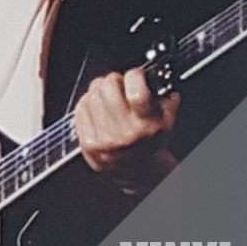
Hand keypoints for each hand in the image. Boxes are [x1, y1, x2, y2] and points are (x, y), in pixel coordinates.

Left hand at [74, 67, 179, 193]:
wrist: (136, 170)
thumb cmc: (150, 141)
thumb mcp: (166, 120)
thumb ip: (165, 97)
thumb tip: (158, 77)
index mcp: (146, 125)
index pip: (136, 93)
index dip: (135, 77)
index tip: (136, 75)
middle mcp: (124, 133)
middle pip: (108, 87)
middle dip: (114, 80)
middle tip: (119, 86)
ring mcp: (104, 139)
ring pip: (92, 94)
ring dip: (99, 91)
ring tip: (109, 100)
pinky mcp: (88, 142)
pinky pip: (80, 108)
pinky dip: (88, 104)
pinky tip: (98, 111)